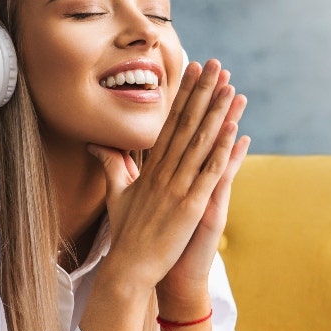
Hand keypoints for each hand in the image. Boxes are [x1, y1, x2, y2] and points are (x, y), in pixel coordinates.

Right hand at [87, 59, 240, 290]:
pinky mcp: (190, 206)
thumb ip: (112, 166)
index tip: (194, 71)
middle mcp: (165, 172)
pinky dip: (222, 150)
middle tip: (217, 64)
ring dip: (217, 113)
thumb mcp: (116, 195)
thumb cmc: (125, 234)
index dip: (184, 95)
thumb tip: (96, 146)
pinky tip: (233, 130)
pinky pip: (210, 173)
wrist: (128, 267)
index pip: (170, 123)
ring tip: (230, 86)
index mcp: (151, 169)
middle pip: (187, 124)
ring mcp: (178, 188)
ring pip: (200, 143)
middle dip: (203, 92)